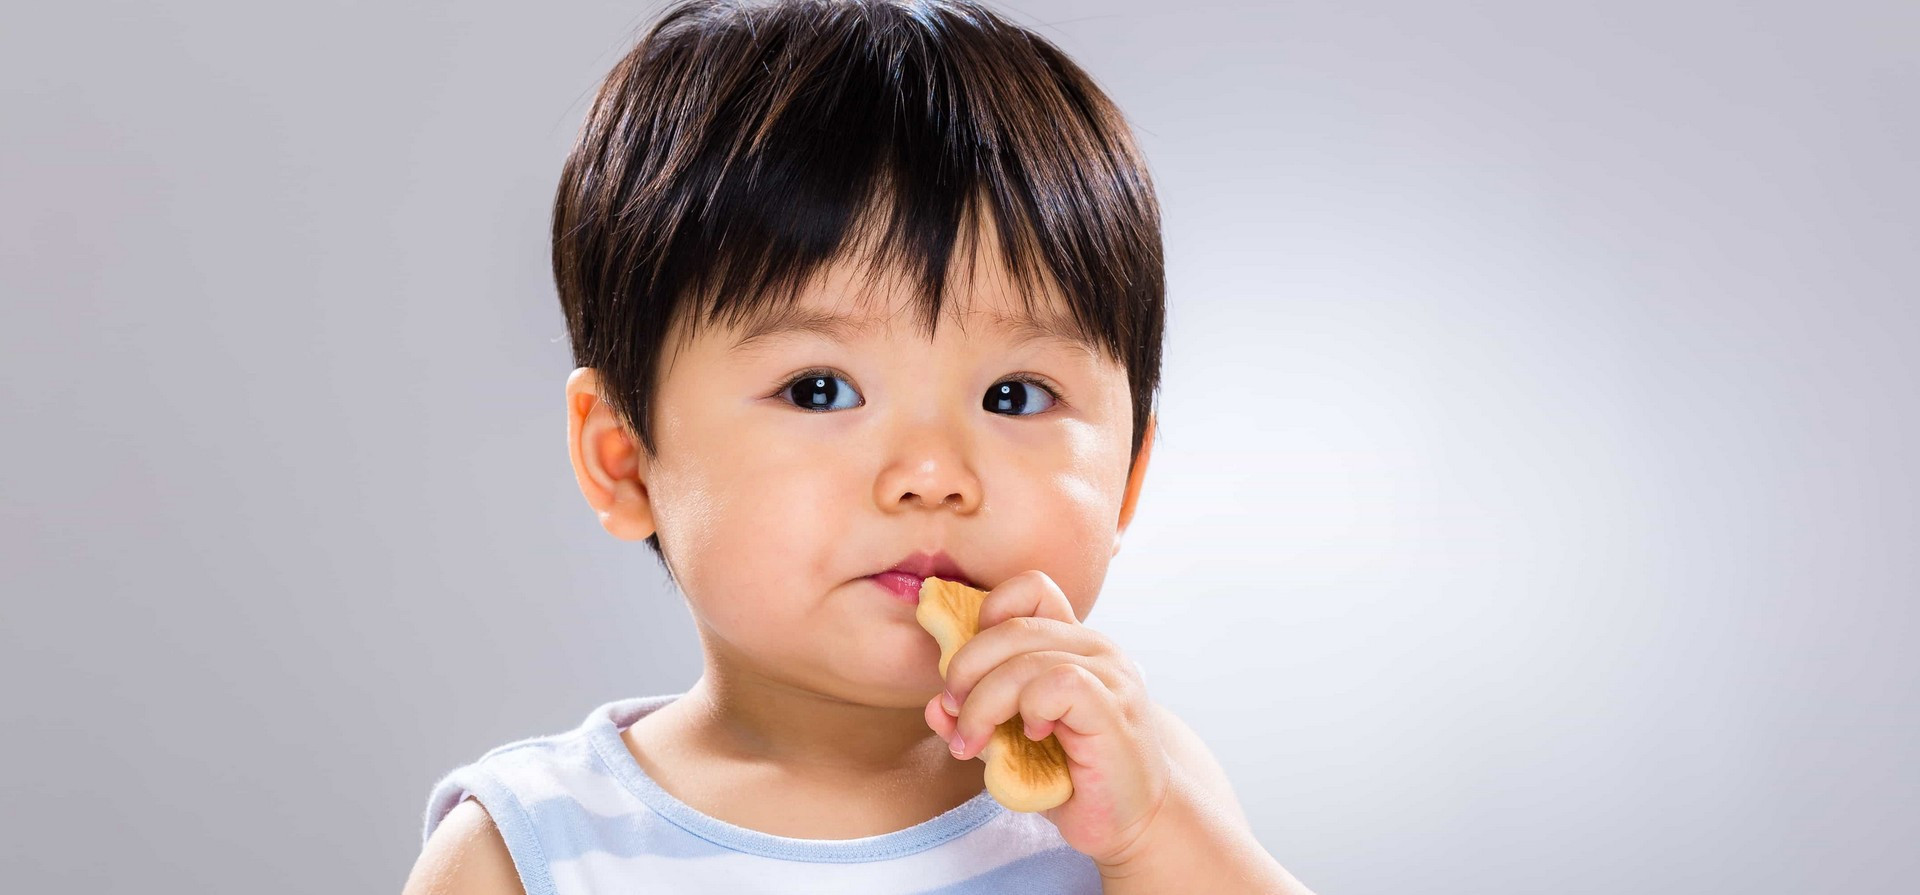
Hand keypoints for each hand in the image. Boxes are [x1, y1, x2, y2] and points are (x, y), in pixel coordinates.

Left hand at [921, 570, 1172, 865]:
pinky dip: (1030, 708)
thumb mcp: (1011, 744)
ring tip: (977, 741)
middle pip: (1012, 626)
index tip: (970, 667)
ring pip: (1026, 657)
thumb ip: (975, 717)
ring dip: (984, 702)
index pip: (1030, 589)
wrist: (1136, 821)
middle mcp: (1095, 648)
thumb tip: (935, 705)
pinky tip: (1033, 736)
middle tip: (954, 713)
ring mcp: (1109, 675)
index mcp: (1073, 644)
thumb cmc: (1076, 779)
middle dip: (965, 669)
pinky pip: (1057, 682)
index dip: (989, 614)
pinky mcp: (1113, 708)